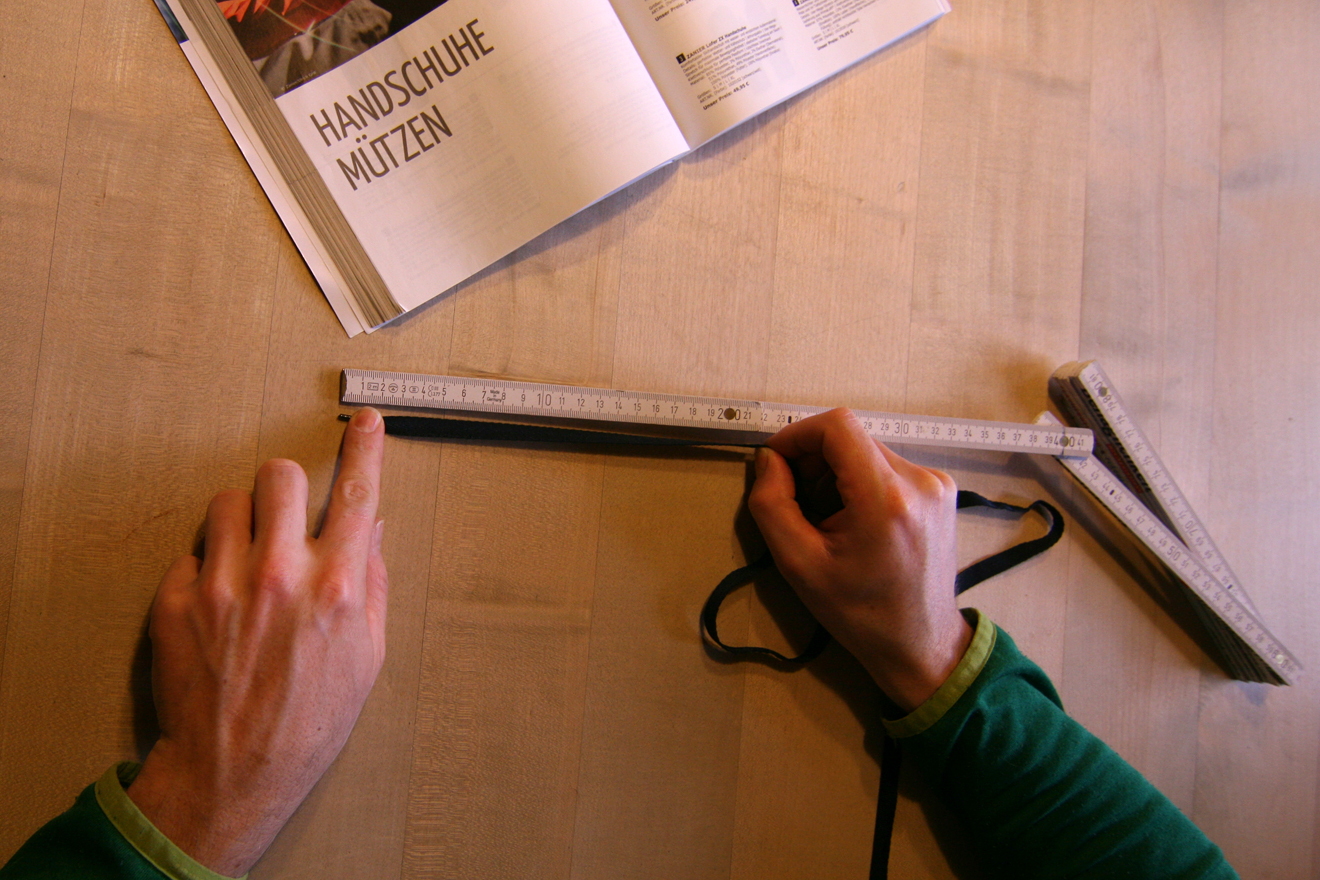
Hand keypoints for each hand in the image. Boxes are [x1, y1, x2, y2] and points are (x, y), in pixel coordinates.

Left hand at [126, 408, 387, 875]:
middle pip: (280, 476)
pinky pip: (192, 551)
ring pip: (228, 501)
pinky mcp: (177, 601)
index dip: (365, 449)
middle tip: (285, 512)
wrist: (234, 769)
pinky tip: (218, 604)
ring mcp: (223, 586)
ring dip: (243, 521)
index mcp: (336, 587)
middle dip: (286, 485)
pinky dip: (207, 566)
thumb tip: (370, 529)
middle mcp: (280, 576)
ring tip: (247, 559)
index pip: (357, 495)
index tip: (365, 422)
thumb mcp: (367, 653)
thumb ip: (370, 582)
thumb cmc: (310, 718)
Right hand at [747, 409, 970, 710]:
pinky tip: (855, 522)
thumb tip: (768, 460)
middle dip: (813, 461)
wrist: (921, 643)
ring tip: (828, 519)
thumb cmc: (860, 613)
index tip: (776, 463)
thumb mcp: (799, 565)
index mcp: (886, 498)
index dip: (797, 435)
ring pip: (866, 450)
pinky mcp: (941, 489)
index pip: (837, 426)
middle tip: (797, 503)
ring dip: (836, 473)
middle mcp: (919, 481)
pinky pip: (886, 466)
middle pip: (850, 438)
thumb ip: (772, 504)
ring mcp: (936, 483)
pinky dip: (860, 482)